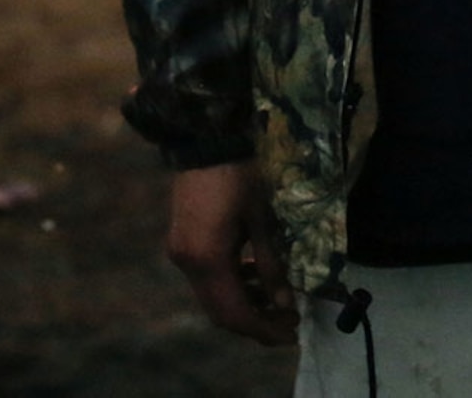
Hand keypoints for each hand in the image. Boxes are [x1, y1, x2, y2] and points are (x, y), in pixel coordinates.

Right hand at [166, 160, 298, 345]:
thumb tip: (285, 301)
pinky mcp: (183, 241)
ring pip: (212, 295)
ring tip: (279, 299)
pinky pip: (207, 276)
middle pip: (220, 310)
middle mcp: (187, 262)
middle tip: (288, 321)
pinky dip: (232, 283)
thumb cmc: (240, 173)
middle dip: (255, 321)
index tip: (290, 333)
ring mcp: (181, 252)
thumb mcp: (263, 218)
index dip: (263, 328)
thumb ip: (271, 263)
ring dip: (244, 302)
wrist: (205, 138)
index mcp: (207, 258)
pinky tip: (256, 275)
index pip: (234, 312)